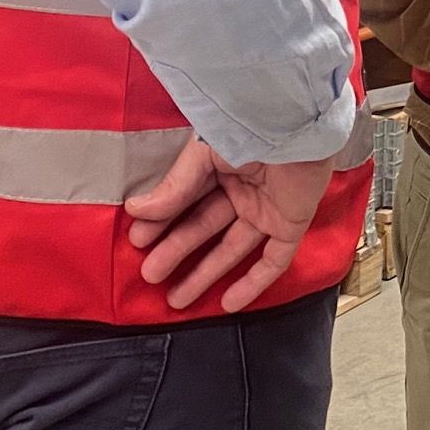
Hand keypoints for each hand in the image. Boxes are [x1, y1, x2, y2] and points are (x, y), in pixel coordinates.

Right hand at [125, 139, 336, 312]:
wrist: (293, 125)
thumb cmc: (247, 129)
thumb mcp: (203, 154)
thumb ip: (175, 186)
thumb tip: (136, 211)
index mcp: (221, 166)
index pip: (187, 201)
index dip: (163, 222)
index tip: (139, 242)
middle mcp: (243, 189)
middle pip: (205, 227)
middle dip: (178, 252)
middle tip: (151, 275)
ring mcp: (268, 208)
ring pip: (233, 248)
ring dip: (205, 274)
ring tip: (177, 299)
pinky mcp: (292, 223)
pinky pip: (274, 259)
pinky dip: (253, 283)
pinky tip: (227, 303)